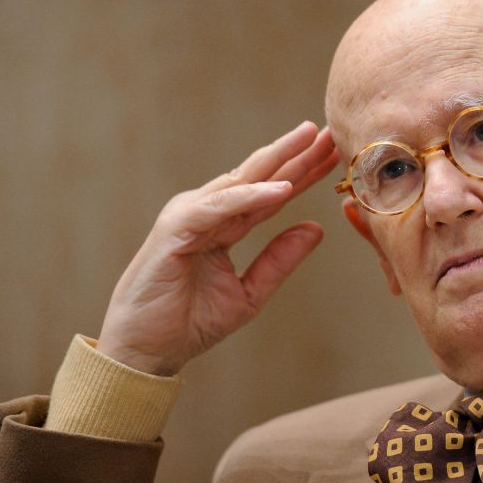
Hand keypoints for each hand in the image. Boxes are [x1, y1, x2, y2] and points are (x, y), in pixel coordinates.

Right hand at [96, 121, 339, 375]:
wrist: (146, 351)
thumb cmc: (189, 322)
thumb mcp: (249, 293)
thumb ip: (279, 260)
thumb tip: (317, 228)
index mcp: (226, 224)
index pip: (272, 191)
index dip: (305, 172)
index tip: (336, 154)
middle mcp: (208, 212)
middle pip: (261, 176)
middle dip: (297, 153)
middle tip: (330, 132)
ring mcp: (190, 216)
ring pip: (241, 181)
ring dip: (277, 159)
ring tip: (309, 140)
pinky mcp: (176, 229)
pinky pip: (220, 208)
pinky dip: (250, 196)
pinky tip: (282, 188)